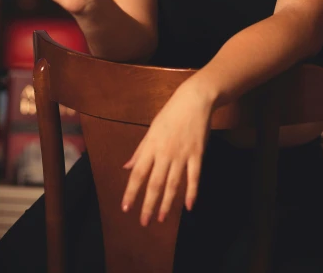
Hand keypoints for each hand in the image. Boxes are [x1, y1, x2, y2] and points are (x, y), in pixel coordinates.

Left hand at [121, 78, 214, 225]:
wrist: (194, 100)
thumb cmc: (170, 114)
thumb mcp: (151, 130)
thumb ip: (140, 151)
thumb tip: (127, 167)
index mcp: (151, 147)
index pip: (138, 174)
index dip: (131, 192)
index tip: (126, 208)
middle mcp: (165, 153)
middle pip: (155, 184)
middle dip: (148, 205)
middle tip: (144, 222)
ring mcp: (182, 155)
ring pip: (173, 184)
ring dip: (167, 203)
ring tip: (162, 218)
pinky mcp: (197, 154)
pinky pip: (194, 177)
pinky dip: (192, 192)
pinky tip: (189, 206)